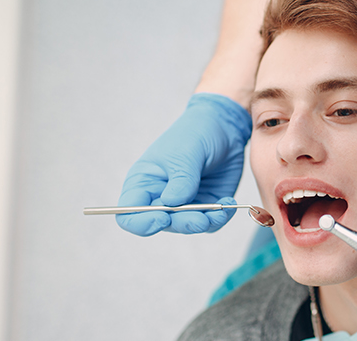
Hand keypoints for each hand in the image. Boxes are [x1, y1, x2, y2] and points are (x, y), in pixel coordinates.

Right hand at [116, 93, 252, 235]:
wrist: (224, 128)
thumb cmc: (194, 133)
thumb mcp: (184, 152)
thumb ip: (180, 179)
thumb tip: (172, 204)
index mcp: (143, 182)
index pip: (128, 213)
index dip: (141, 222)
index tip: (162, 217)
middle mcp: (160, 197)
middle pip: (161, 224)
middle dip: (182, 223)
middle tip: (200, 218)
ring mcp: (183, 204)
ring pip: (187, 227)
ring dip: (203, 223)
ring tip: (219, 209)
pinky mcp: (205, 206)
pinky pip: (210, 223)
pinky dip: (219, 218)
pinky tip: (228, 203)